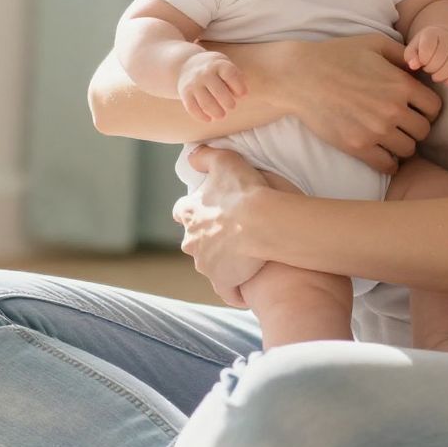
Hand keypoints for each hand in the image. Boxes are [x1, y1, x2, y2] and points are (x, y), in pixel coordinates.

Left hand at [172, 146, 270, 306]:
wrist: (265, 223)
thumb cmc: (247, 191)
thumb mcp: (226, 161)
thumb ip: (207, 156)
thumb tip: (193, 155)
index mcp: (190, 213)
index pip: (182, 212)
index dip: (194, 211)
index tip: (210, 211)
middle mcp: (191, 241)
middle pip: (195, 241)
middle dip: (210, 238)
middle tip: (236, 231)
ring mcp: (206, 264)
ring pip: (211, 264)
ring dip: (225, 261)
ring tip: (249, 255)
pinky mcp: (223, 281)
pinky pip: (228, 291)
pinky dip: (237, 290)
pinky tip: (249, 285)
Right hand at [177, 52, 247, 122]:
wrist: (186, 65)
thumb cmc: (215, 70)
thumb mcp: (226, 66)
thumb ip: (237, 78)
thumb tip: (243, 95)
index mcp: (218, 64)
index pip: (230, 74)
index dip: (239, 86)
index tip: (243, 95)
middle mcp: (204, 73)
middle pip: (218, 91)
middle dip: (228, 102)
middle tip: (232, 106)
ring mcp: (193, 83)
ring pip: (206, 103)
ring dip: (216, 112)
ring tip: (222, 115)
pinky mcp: (185, 93)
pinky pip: (192, 108)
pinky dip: (201, 116)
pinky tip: (209, 119)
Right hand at [266, 35, 441, 173]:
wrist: (300, 77)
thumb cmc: (337, 55)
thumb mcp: (374, 43)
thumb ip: (402, 54)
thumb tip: (420, 68)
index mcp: (401, 84)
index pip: (434, 108)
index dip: (428, 108)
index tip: (417, 108)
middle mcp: (393, 109)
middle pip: (424, 131)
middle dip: (417, 127)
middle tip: (404, 123)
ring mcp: (376, 130)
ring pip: (408, 150)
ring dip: (404, 145)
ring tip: (393, 137)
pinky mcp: (358, 146)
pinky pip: (387, 165)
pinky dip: (390, 163)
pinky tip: (383, 154)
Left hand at [405, 26, 447, 85]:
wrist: (444, 39)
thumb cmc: (425, 47)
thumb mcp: (413, 48)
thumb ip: (410, 56)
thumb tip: (413, 65)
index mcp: (432, 33)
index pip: (427, 50)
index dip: (422, 61)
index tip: (422, 62)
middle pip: (439, 60)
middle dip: (430, 69)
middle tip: (428, 68)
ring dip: (440, 76)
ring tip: (435, 74)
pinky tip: (446, 79)